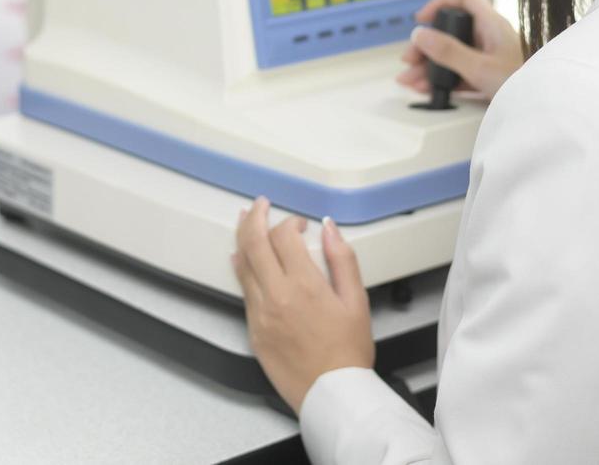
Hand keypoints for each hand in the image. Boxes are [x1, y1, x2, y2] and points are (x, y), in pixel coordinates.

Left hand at [233, 197, 374, 412]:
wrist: (331, 394)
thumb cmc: (347, 352)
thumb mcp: (357, 300)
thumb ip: (343, 259)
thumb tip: (330, 229)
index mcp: (304, 285)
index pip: (283, 236)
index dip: (289, 221)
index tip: (299, 224)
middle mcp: (276, 296)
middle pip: (253, 242)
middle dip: (254, 217)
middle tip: (258, 205)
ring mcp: (260, 313)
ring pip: (241, 264)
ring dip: (242, 238)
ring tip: (244, 221)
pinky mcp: (253, 329)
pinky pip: (243, 290)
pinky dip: (241, 268)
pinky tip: (242, 259)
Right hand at [396, 0, 524, 100]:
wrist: (544, 110)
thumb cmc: (522, 85)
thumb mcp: (479, 68)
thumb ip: (448, 52)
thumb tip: (420, 35)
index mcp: (492, 25)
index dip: (442, 3)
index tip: (422, 21)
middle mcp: (491, 37)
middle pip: (452, 31)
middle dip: (427, 46)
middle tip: (410, 61)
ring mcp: (490, 57)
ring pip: (453, 55)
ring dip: (430, 67)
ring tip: (411, 82)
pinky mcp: (490, 77)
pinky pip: (460, 73)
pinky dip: (443, 80)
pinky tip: (428, 89)